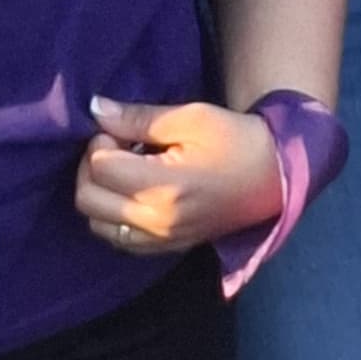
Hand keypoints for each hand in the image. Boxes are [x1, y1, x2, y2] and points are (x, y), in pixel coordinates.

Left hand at [74, 96, 281, 260]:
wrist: (272, 177)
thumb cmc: (234, 140)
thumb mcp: (190, 117)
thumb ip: (139, 118)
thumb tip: (96, 109)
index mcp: (162, 188)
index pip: (100, 168)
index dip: (101, 141)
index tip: (121, 128)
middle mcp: (155, 223)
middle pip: (88, 200)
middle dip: (91, 167)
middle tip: (117, 145)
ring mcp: (159, 242)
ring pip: (96, 223)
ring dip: (98, 192)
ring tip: (125, 168)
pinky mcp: (164, 250)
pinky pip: (116, 239)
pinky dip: (111, 214)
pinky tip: (131, 191)